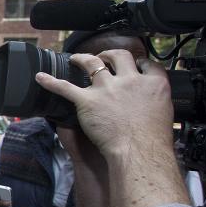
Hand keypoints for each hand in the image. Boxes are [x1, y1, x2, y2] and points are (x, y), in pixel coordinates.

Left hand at [36, 50, 175, 161]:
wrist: (137, 151)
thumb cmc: (152, 139)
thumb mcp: (164, 111)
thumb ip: (156, 99)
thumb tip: (151, 100)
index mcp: (152, 83)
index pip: (146, 64)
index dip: (140, 62)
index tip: (136, 64)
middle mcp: (129, 80)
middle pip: (119, 56)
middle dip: (110, 54)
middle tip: (105, 58)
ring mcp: (106, 88)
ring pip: (91, 63)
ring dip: (83, 58)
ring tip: (77, 59)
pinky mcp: (87, 101)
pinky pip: (65, 87)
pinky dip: (51, 82)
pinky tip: (41, 77)